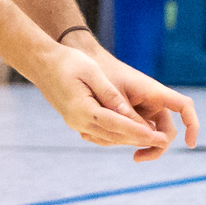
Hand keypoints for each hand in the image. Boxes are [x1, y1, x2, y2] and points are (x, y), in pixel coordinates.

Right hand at [36, 45, 178, 154]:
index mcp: (83, 110)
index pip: (117, 125)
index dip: (139, 132)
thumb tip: (128, 114)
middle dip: (139, 139)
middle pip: (114, 135)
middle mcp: (79, 122)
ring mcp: (76, 124)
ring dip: (129, 140)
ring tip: (151, 139)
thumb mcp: (92, 72)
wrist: (42, 64)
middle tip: (163, 141)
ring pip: (108, 138)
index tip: (158, 137)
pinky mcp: (75, 122)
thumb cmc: (68, 62)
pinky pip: (99, 135)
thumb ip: (110, 94)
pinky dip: (116, 136)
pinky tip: (129, 134)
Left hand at [72, 38, 199, 159]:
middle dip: (157, 146)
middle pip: (167, 130)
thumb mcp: (114, 96)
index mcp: (155, 92)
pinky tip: (114, 140)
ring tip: (129, 155)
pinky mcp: (136, 115)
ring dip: (144, 146)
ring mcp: (146, 109)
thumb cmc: (103, 75)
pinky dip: (133, 140)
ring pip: (153, 134)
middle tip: (136, 158)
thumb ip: (129, 116)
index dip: (192, 125)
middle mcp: (155, 102)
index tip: (190, 144)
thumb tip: (145, 139)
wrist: (90, 64)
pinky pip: (141, 132)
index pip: (184, 106)